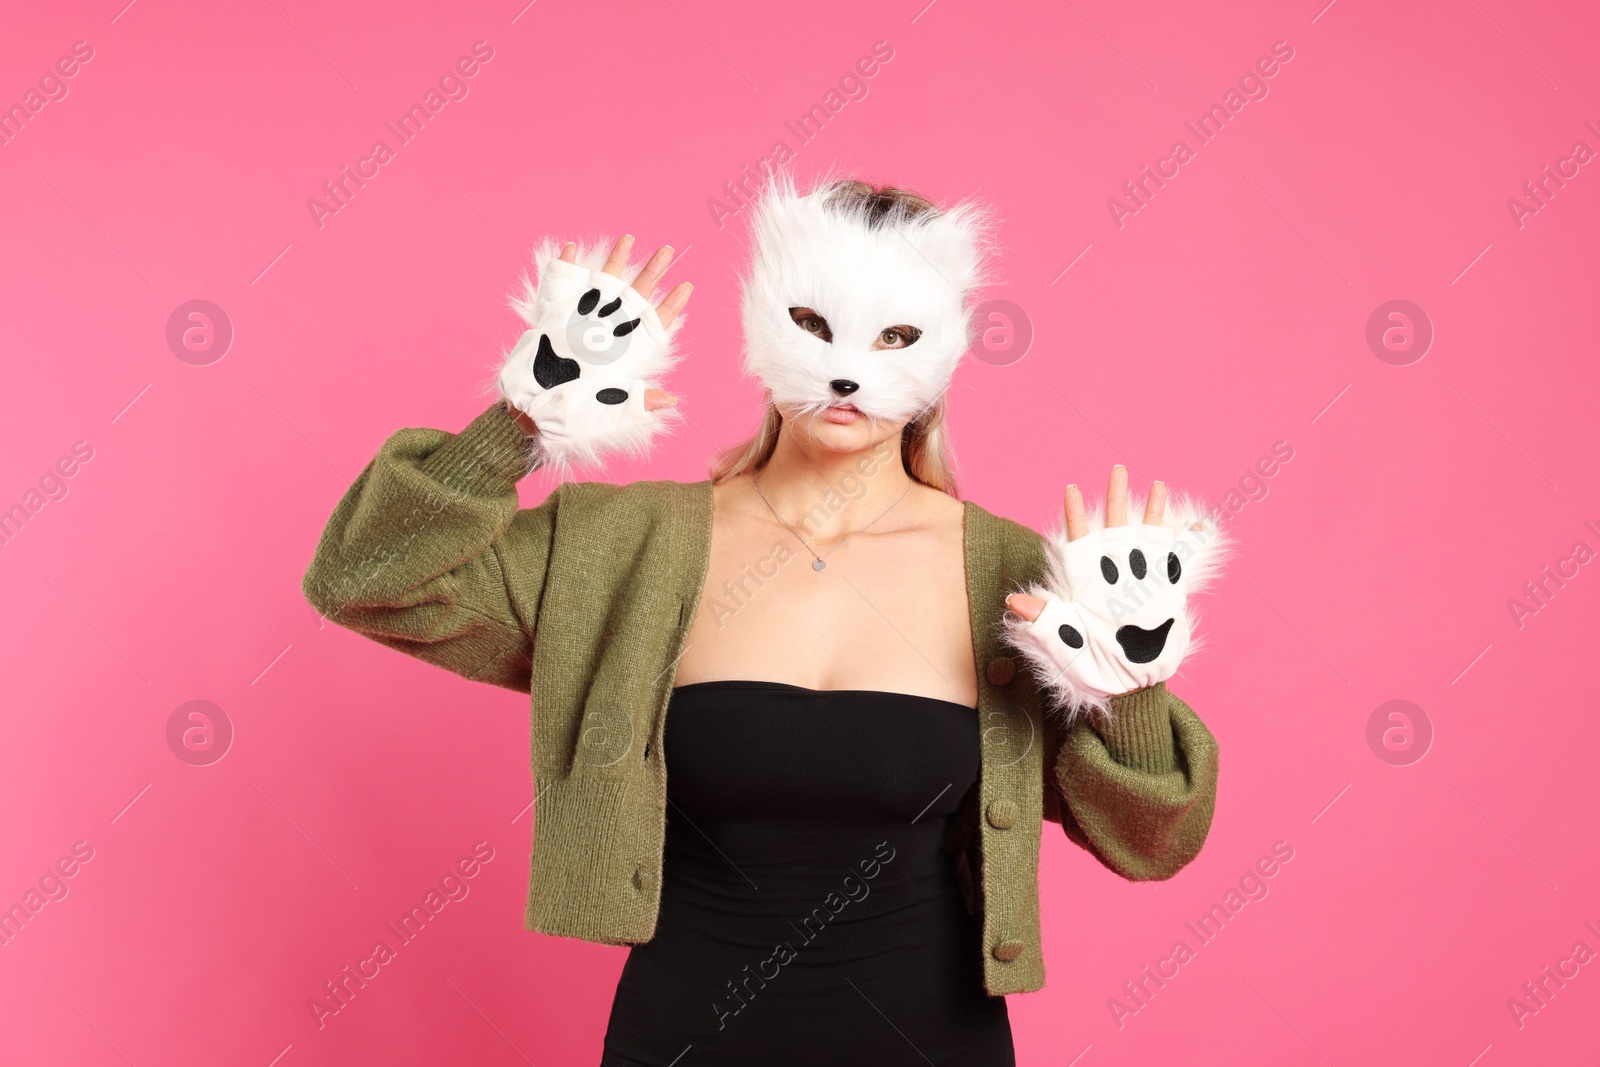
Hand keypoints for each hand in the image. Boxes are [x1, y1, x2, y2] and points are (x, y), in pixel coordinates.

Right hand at [498, 235, 692, 465]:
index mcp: (624, 355)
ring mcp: (582, 323)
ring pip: (604, 285)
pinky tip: (572, 247)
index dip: (671, 307)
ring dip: (616, 262)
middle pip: (635, 297)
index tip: (687, 288)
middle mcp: (606, 335)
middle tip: (668, 251)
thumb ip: (637, 402)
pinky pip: (562, 287)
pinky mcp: (555, 320)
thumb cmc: (571, 417)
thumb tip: (669, 401)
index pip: (654, 325)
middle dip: (652, 273)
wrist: (530, 413)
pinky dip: (566, 265)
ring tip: (629, 239)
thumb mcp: (608, 411)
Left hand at [1003, 465, 1225, 716]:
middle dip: (1116, 497)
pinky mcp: (1167, 592)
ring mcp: (1142, 580)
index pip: (1079, 539)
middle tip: (1117, 469)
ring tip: (1158, 484)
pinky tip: (1198, 524)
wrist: (1129, 685)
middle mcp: (1114, 575)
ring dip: (1152, 510)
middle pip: (1114, 526)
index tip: (1071, 490)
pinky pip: (1178, 562)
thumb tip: (1013, 602)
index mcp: (1088, 582)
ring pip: (1146, 536)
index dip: (1075, 515)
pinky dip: (1188, 543)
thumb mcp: (1062, 642)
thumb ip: (1042, 619)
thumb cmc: (1091, 665)